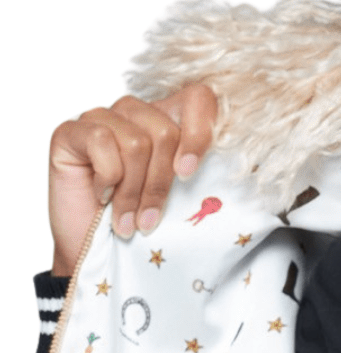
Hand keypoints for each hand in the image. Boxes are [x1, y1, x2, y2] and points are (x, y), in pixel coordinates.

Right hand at [48, 83, 218, 278]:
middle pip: (165, 131)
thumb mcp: (186, 201)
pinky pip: (100, 141)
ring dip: (133, 192)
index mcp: (170, 121)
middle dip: (160, 184)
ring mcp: (101, 118)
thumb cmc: (142, 227)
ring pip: (136, 142)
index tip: (190, 174)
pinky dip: (107, 179)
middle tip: (150, 218)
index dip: (200, 132)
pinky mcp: (70, 131)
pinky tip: (101, 196)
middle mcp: (136, 113)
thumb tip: (257, 171)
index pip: (200, 97)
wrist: (97, 256)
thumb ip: (211, 175)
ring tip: (128, 219)